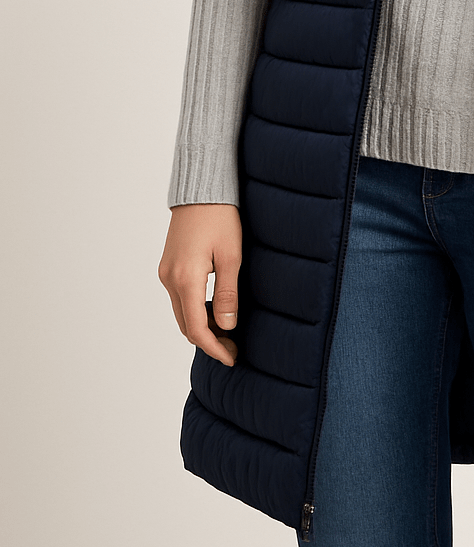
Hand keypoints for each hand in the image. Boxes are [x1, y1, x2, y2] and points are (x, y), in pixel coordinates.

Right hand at [158, 203, 241, 367]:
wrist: (201, 189)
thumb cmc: (220, 217)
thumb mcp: (231, 256)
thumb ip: (228, 294)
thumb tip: (227, 326)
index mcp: (186, 279)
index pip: (197, 328)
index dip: (214, 348)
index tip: (231, 358)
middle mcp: (170, 279)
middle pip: (186, 324)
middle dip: (208, 340)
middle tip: (233, 348)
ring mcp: (166, 272)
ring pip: (182, 312)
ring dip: (202, 326)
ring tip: (228, 332)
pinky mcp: (168, 265)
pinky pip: (180, 297)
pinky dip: (195, 310)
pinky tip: (215, 310)